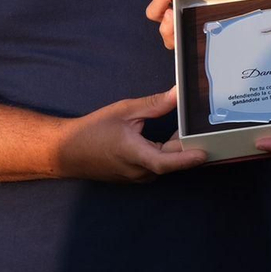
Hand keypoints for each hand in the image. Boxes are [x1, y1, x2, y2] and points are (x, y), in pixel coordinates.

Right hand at [54, 87, 205, 182]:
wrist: (66, 151)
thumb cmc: (92, 130)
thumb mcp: (125, 110)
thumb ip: (154, 104)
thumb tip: (178, 94)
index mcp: (133, 154)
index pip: (165, 162)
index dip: (186, 159)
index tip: (204, 154)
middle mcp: (136, 171)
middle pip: (169, 160)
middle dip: (185, 144)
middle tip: (199, 126)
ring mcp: (135, 177)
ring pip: (163, 164)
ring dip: (173, 149)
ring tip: (183, 129)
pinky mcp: (133, 177)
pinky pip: (156, 166)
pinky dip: (164, 153)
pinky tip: (168, 138)